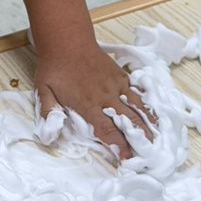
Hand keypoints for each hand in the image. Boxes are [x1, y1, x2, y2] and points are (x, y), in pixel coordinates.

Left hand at [35, 39, 155, 160]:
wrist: (67, 40)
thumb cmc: (54, 67)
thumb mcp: (44, 91)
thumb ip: (49, 114)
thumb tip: (48, 136)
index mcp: (88, 104)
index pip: (107, 130)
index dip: (119, 146)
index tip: (128, 160)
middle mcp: (106, 97)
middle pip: (127, 121)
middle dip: (139, 139)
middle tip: (149, 154)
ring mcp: (115, 85)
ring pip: (136, 107)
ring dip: (147, 124)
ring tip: (157, 139)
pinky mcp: (120, 76)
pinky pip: (136, 94)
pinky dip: (146, 106)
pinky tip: (152, 116)